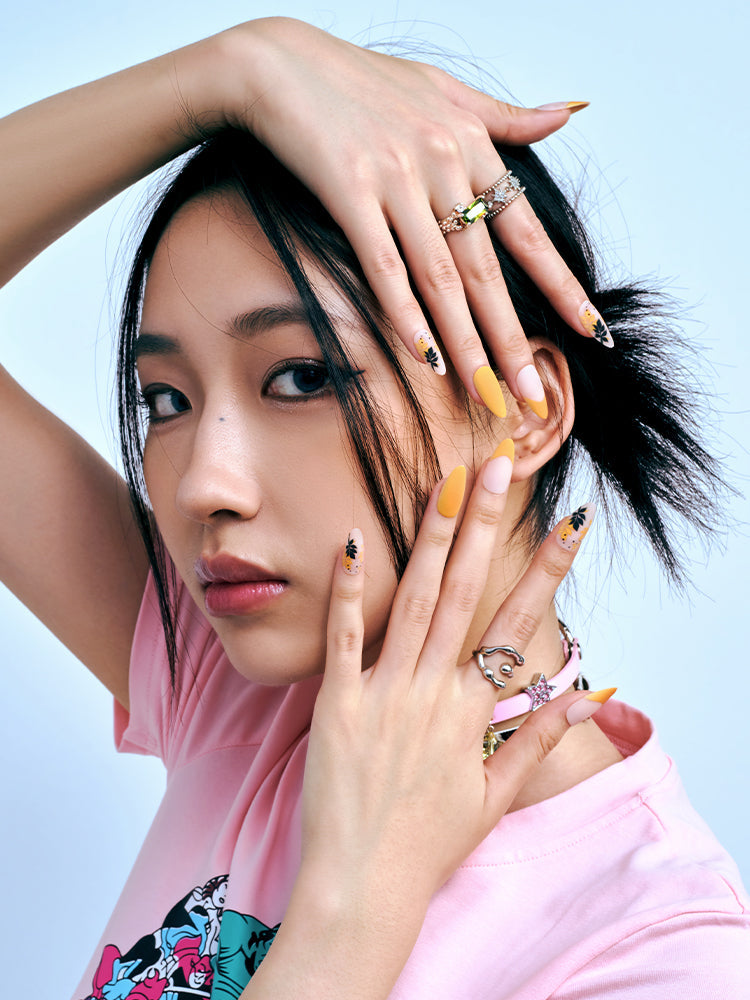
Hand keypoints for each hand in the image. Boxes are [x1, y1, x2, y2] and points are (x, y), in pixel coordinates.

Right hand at [217, 18, 600, 413]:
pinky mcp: (348, 192)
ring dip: (467, 344)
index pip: (526, 230)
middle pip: (485, 271)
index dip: (561, 285)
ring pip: (440, 278)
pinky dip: (405, 314)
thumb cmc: (359, 79)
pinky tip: (426, 359)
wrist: (280, 62)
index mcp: (471, 143)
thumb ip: (507, 115)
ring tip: (487, 394)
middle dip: (512, 340)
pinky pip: (383, 266)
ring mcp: (395, 179)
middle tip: (532, 396)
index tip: (590, 331)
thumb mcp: (444, 85)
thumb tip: (570, 111)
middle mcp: (443, 162)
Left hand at [263, 459, 602, 998]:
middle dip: (485, 524)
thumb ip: (540, 740)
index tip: (572, 524)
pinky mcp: (338, 703)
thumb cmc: (431, 843)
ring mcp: (386, 692)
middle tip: (499, 466)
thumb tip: (588, 695)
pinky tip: (354, 541)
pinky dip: (350, 590)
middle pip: (467, 592)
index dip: (549, 570)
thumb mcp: (498, 796)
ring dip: (431, 539)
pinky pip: (346, 637)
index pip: (522, 626)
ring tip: (445, 484)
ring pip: (415, 601)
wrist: (364, 886)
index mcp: (474, 710)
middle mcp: (434, 690)